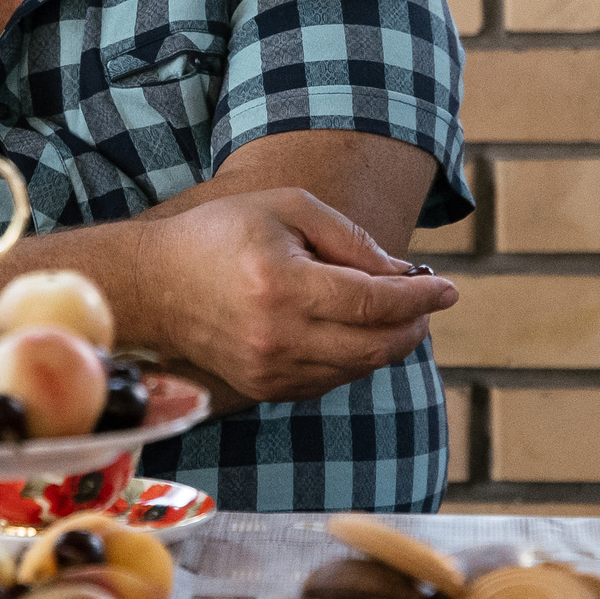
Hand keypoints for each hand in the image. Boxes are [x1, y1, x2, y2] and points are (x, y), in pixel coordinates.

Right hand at [142, 187, 457, 404]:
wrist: (152, 286)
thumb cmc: (220, 234)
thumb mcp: (286, 209)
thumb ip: (349, 239)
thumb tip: (401, 275)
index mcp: (283, 285)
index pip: (374, 303)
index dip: (420, 297)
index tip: (447, 289)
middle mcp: (278, 336)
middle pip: (375, 346)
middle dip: (414, 325)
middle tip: (427, 303)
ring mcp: (269, 371)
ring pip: (357, 369)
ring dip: (388, 345)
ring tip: (395, 315)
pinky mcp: (263, 389)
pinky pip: (329, 382)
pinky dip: (354, 360)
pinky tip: (355, 333)